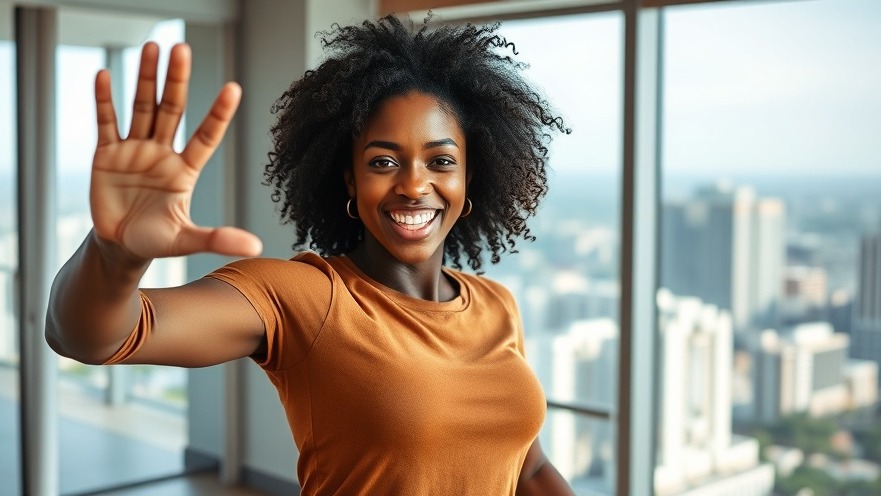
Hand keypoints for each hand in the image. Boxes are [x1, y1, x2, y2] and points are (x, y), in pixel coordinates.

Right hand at [90, 42, 261, 259]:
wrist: (120, 247)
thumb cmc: (156, 242)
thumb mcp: (187, 240)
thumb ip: (217, 239)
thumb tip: (255, 247)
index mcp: (185, 170)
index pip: (206, 136)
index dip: (218, 114)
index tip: (233, 88)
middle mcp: (163, 153)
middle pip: (172, 110)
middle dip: (177, 81)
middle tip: (182, 49)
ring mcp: (135, 150)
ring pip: (142, 107)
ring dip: (146, 78)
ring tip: (152, 47)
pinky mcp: (106, 154)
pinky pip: (106, 123)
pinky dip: (104, 101)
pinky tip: (106, 75)